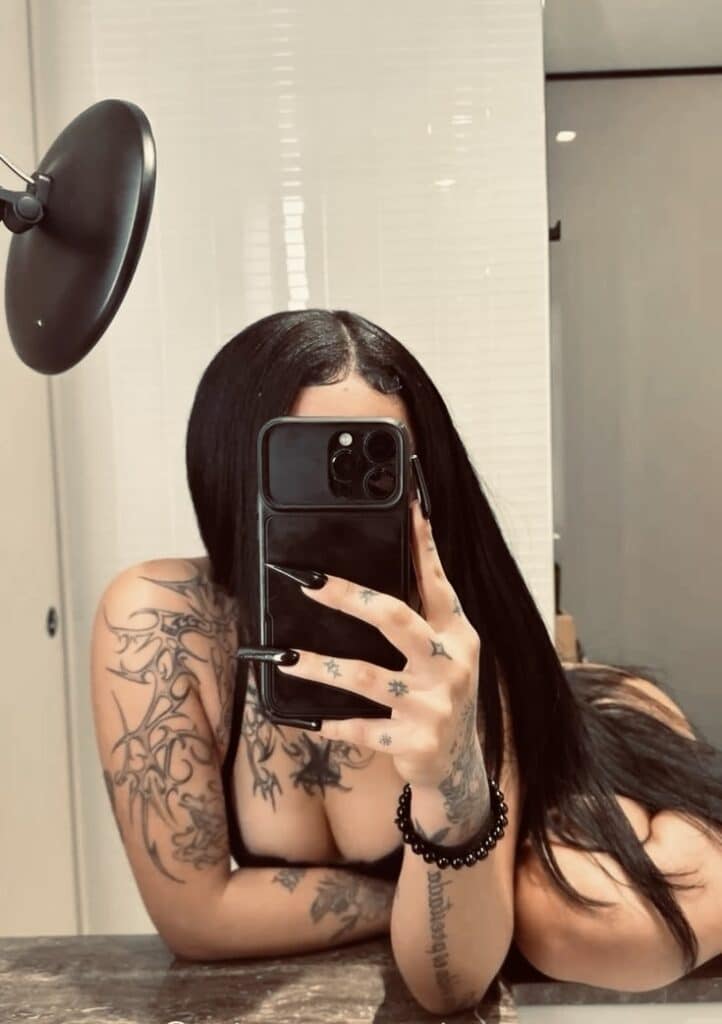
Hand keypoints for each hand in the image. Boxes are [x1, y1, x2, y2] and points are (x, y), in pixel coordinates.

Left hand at [273, 497, 482, 788]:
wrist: (458, 766)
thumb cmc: (439, 694)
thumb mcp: (442, 652)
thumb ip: (421, 615)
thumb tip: (387, 564)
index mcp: (458, 635)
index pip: (437, 582)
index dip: (424, 544)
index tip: (410, 506)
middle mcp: (451, 665)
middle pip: (395, 619)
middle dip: (348, 597)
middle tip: (308, 582)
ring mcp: (433, 706)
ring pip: (363, 676)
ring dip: (318, 666)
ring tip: (283, 657)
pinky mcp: (414, 743)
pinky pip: (359, 728)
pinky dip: (328, 723)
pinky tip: (303, 718)